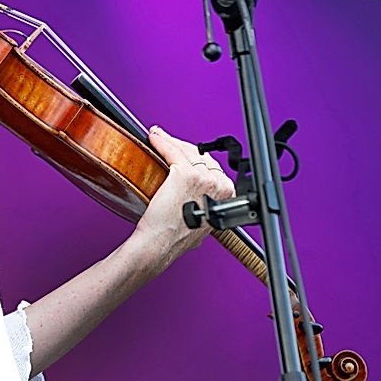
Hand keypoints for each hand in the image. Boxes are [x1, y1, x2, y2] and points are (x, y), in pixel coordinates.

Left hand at [133, 125, 235, 270]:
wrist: (160, 243)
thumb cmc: (174, 234)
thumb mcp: (200, 219)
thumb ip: (204, 203)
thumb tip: (195, 192)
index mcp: (226, 197)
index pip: (213, 166)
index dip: (196, 156)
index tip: (183, 151)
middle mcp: (220, 187)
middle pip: (202, 155)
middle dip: (183, 146)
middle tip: (166, 139)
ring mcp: (204, 180)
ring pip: (187, 151)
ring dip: (170, 140)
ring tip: (158, 136)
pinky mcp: (185, 175)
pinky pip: (172, 151)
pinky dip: (161, 142)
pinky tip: (154, 138)